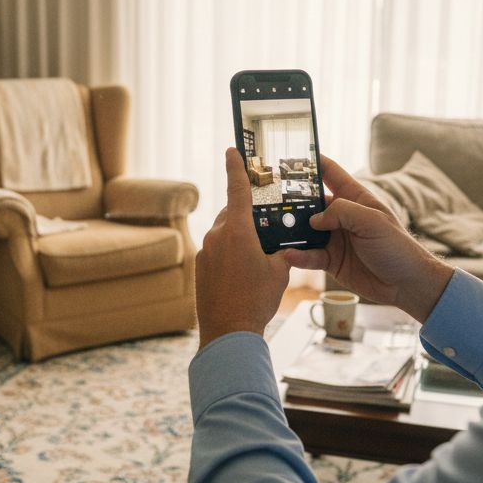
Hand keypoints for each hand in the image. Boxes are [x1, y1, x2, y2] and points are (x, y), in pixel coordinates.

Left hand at [196, 148, 290, 348]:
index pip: (237, 189)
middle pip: (233, 216)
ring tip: (256, 262)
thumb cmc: (256, 301)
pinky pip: (216, 252)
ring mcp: (205, 252)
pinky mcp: (200, 268)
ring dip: (239, 241)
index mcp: (237, 231)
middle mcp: (217, 236)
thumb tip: (282, 247)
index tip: (232, 150)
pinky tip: (241, 276)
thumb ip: (281, 252)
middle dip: (248, 220)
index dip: (236, 167)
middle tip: (266, 232)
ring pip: (224, 235)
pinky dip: (229, 257)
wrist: (228, 332)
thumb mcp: (279, 272)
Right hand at [282, 154, 454, 322]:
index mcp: (355, 198)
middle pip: (311, 203)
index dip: (312, 162)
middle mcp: (342, 216)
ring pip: (306, 231)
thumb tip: (314, 218)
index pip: (330, 173)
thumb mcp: (373, 221)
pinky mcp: (331, 260)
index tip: (290, 156)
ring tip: (274, 230)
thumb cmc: (397, 247)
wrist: (406, 284)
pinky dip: (299, 255)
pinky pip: (310, 256)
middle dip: (292, 201)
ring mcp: (335, 238)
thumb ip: (342, 212)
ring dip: (292, 231)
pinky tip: (289, 255)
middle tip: (269, 199)